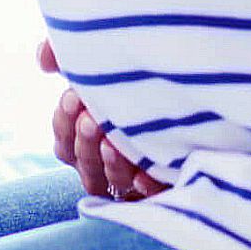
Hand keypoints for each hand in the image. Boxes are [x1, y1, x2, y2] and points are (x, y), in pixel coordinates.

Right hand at [38, 37, 165, 200]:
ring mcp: (133, 172)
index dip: (63, 122)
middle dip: (82, 140)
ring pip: (105, 180)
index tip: (73, 98)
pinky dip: (143, 184)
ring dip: (106, 163)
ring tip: (115, 143)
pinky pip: (146, 195)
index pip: (63, 139)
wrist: (207, 79)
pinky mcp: (162, 183)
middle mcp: (107, 155)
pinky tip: (144, 174)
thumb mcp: (104, 57)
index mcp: (88, 130)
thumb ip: (67, 54)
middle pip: (78, 161)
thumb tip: (43, 62)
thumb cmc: (145, 70)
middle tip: (92, 117)